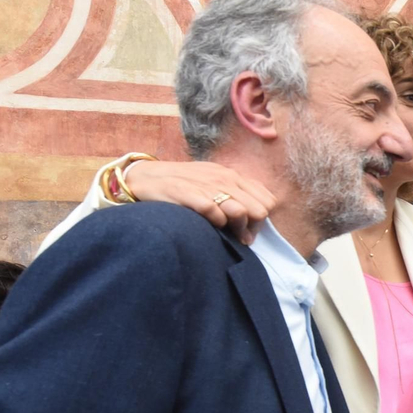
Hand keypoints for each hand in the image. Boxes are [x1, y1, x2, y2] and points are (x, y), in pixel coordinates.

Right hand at [125, 160, 276, 243]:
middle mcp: (224, 178)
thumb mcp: (213, 183)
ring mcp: (206, 185)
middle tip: (241, 237)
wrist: (145, 177)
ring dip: (237, 229)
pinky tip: (210, 225)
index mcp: (233, 176)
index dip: (262, 219)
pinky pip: (214, 211)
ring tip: (229, 235)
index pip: (268, 200)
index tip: (250, 229)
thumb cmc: (183, 185)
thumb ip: (235, 195)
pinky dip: (216, 222)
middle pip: (259, 210)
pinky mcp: (188, 193)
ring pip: (240, 212)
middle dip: (253, 228)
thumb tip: (255, 219)